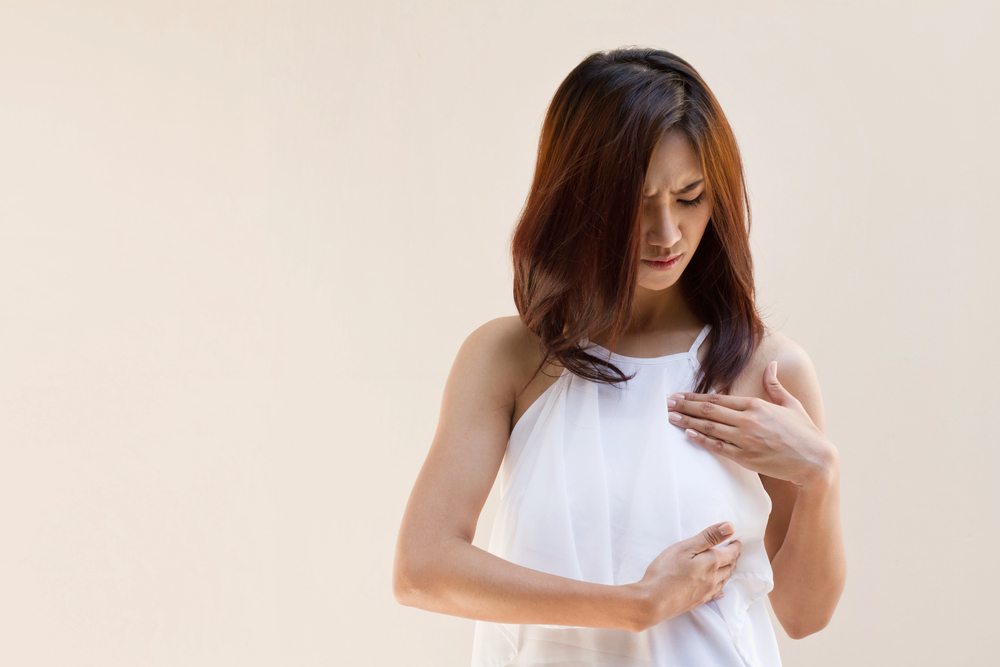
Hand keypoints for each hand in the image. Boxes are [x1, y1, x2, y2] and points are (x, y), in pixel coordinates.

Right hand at [629, 521, 741, 631]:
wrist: (653, 602)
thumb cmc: (666, 571)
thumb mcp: (685, 547)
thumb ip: (708, 537)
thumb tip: (730, 527)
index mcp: (711, 563)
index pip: (730, 553)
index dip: (735, 546)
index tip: (736, 541)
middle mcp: (713, 579)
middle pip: (729, 567)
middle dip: (733, 557)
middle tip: (733, 551)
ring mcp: (706, 592)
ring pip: (724, 580)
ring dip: (728, 571)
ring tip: (728, 565)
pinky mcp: (698, 601)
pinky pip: (715, 593)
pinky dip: (720, 587)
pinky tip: (719, 590)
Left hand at [666, 360, 836, 487]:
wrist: (815, 462)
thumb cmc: (804, 432)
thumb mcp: (791, 405)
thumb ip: (775, 385)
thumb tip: (771, 365)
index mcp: (756, 405)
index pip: (718, 398)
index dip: (696, 397)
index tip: (680, 395)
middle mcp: (748, 421)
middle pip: (709, 411)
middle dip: (685, 406)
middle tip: (667, 403)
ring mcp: (745, 440)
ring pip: (709, 428)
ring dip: (687, 421)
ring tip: (670, 417)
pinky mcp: (745, 457)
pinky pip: (718, 447)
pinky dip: (702, 439)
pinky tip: (688, 434)